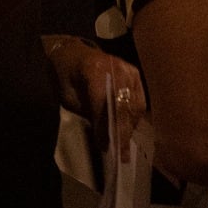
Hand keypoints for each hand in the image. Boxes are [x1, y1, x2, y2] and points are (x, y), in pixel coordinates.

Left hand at [47, 38, 147, 161]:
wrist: (74, 53)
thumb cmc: (66, 76)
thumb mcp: (68, 96)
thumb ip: (88, 112)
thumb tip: (104, 138)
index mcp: (94, 71)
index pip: (105, 104)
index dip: (106, 127)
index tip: (106, 147)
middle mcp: (117, 68)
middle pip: (124, 105)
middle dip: (122, 131)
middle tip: (121, 154)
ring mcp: (129, 69)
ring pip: (135, 103)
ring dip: (130, 126)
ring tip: (124, 145)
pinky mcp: (136, 73)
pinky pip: (140, 99)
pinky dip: (135, 116)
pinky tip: (128, 128)